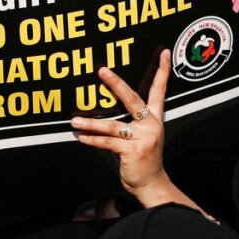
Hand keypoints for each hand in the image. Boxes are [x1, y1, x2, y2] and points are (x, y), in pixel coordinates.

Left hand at [71, 51, 177, 202]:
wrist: (152, 184)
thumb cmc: (142, 159)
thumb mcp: (141, 137)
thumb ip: (127, 124)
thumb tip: (101, 113)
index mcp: (153, 118)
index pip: (158, 90)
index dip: (162, 72)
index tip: (163, 54)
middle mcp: (150, 124)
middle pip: (132, 98)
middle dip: (115, 83)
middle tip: (102, 70)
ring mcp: (144, 137)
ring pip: (112, 125)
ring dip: (91, 123)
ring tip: (75, 121)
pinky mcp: (134, 150)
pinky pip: (108, 142)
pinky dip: (93, 140)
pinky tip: (81, 137)